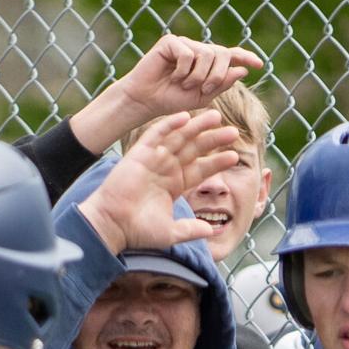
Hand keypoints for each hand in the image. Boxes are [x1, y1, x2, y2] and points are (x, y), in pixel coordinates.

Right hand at [70, 36, 262, 153]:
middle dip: (218, 74)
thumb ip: (222, 84)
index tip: (259, 65)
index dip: (245, 57)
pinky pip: (188, 54)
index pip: (230, 55)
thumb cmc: (172, 100)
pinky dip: (184, 70)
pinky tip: (173, 76)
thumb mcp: (202, 97)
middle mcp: (197, 50)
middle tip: (206, 88)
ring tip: (185, 85)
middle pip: (221, 53)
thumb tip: (242, 70)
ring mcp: (184, 44)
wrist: (147, 101)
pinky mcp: (170, 42)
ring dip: (199, 75)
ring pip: (206, 54)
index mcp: (207, 63)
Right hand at [79, 110, 238, 254]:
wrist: (113, 225)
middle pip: (194, 150)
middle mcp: (166, 170)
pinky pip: (156, 134)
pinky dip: (170, 125)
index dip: (217, 162)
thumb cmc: (138, 231)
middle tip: (233, 131)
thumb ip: (191, 230)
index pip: (201, 170)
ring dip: (197, 127)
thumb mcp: (172, 232)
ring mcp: (153, 160)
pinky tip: (185, 116)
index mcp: (175, 185)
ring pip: (179, 138)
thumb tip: (212, 231)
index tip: (235, 156)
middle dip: (213, 140)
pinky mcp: (139, 154)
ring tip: (216, 116)